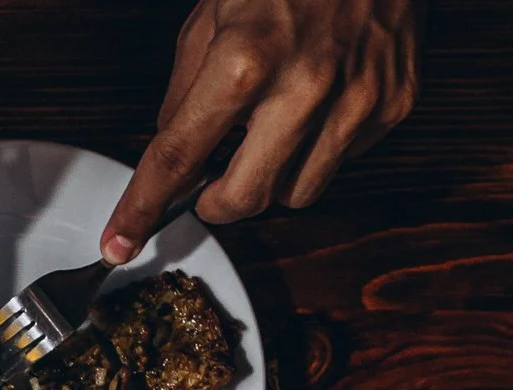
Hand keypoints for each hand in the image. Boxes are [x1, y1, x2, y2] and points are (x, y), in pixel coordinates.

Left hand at [101, 0, 419, 261]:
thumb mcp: (209, 20)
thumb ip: (183, 96)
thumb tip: (172, 159)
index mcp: (244, 61)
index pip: (178, 157)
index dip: (142, 207)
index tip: (118, 244)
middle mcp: (305, 87)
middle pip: (244, 199)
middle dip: (216, 202)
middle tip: (209, 180)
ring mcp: (357, 100)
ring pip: (296, 194)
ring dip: (270, 177)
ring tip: (270, 126)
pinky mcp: (394, 104)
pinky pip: (342, 162)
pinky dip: (318, 148)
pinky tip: (318, 104)